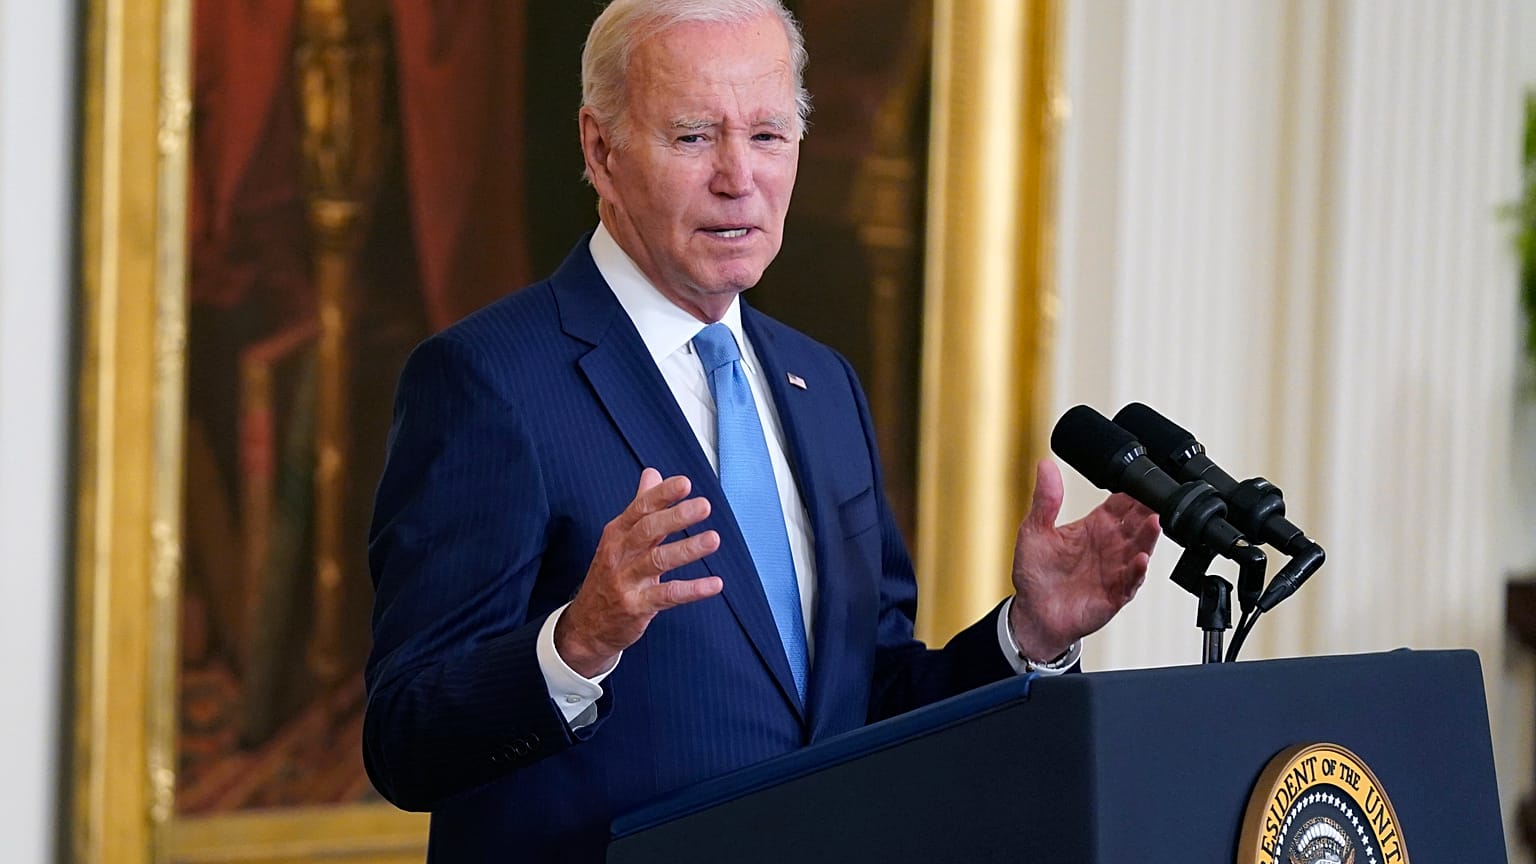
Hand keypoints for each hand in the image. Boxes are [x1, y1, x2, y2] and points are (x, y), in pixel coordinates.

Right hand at [555, 468, 723, 676]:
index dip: (662, 495)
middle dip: (676, 517)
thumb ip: (640, 505)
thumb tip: (653, 473)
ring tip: (713, 539)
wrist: (586, 625)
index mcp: (617, 533)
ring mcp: (626, 581)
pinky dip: (692, 590)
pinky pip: (667, 596)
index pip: (639, 508)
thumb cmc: (609, 576)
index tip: (684, 483)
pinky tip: (715, 584)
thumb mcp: (619, 538)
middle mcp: (619, 554)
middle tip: (704, 506)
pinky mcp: (636, 607)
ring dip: (687, 550)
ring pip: (657, 561)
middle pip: (647, 530)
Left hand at [1008, 459, 1160, 660]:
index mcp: (1094, 527)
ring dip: (1148, 537)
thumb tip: (1045, 465)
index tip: (1140, 479)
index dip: (1131, 493)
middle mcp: (1110, 546)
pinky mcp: (1115, 594)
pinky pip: (1131, 581)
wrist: (1032, 613)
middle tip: (1154, 499)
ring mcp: (1115, 570)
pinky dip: (1137, 571)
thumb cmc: (1036, 574)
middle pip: (1136, 524)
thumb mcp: (1034, 530)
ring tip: (1153, 523)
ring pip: (1140, 549)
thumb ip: (1045, 499)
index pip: (1121, 505)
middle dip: (1147, 511)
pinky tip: (1141, 559)